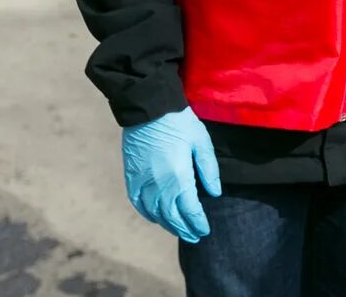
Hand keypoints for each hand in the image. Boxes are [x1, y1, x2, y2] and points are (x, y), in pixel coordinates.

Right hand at [120, 107, 221, 242]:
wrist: (148, 108)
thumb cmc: (178, 122)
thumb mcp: (201, 142)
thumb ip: (208, 170)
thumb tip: (214, 194)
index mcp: (178, 178)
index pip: (190, 211)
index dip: (198, 223)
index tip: (205, 230)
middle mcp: (159, 186)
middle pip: (172, 218)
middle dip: (185, 229)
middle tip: (195, 236)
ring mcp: (142, 183)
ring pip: (155, 214)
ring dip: (168, 225)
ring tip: (179, 230)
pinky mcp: (131, 177)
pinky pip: (139, 204)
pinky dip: (148, 214)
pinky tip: (156, 217)